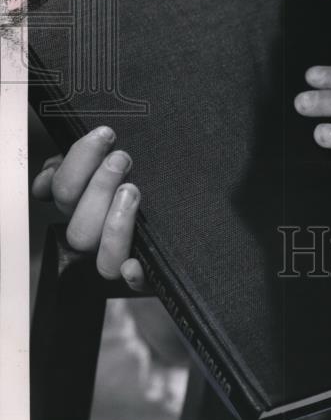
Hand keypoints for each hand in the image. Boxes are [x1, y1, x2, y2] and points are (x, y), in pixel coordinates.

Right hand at [31, 127, 145, 289]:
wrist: (193, 193)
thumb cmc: (151, 171)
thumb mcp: (114, 156)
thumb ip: (81, 161)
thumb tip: (48, 176)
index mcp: (86, 203)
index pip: (63, 192)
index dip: (76, 165)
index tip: (104, 135)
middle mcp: (101, 233)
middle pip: (79, 230)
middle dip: (98, 189)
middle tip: (122, 159)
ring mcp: (124, 253)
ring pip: (103, 259)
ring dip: (114, 223)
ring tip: (132, 191)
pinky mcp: (149, 271)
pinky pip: (135, 283)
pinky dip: (133, 274)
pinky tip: (136, 262)